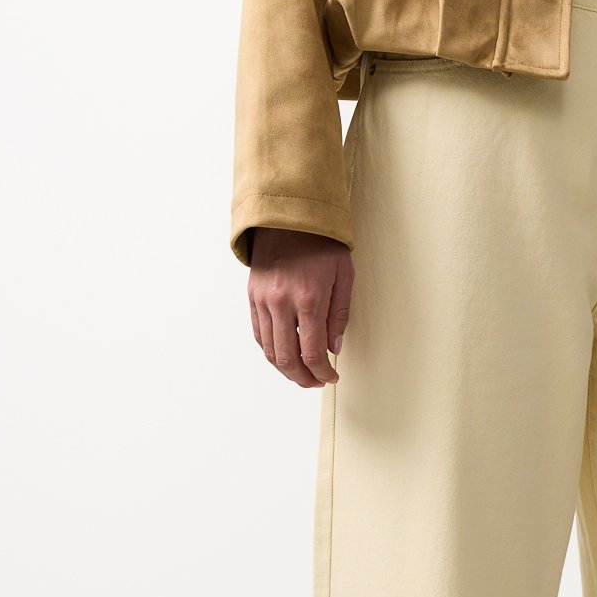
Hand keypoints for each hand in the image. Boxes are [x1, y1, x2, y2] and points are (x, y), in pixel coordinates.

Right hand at [249, 228, 353, 387]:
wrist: (288, 215)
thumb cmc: (322, 242)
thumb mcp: (344, 275)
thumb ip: (339, 315)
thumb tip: (334, 348)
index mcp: (309, 298)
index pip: (312, 353)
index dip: (322, 372)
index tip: (331, 377)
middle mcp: (281, 302)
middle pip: (287, 358)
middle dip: (303, 378)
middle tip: (316, 382)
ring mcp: (263, 299)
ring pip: (269, 350)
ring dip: (286, 369)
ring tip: (301, 373)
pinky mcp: (252, 295)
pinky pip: (259, 334)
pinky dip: (271, 350)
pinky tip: (285, 354)